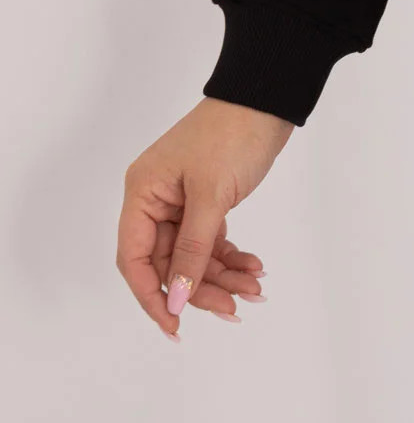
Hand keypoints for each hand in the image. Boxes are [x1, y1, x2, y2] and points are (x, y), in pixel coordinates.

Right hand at [118, 96, 293, 339]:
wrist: (268, 97)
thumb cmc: (233, 135)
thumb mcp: (211, 196)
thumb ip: (192, 250)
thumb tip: (177, 300)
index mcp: (143, 193)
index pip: (136, 259)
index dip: (152, 295)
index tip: (175, 326)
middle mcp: (156, 199)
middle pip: (169, 262)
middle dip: (200, 287)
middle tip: (234, 308)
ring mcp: (182, 200)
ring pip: (194, 255)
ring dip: (221, 275)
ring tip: (254, 289)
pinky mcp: (207, 199)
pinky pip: (211, 240)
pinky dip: (230, 256)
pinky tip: (253, 267)